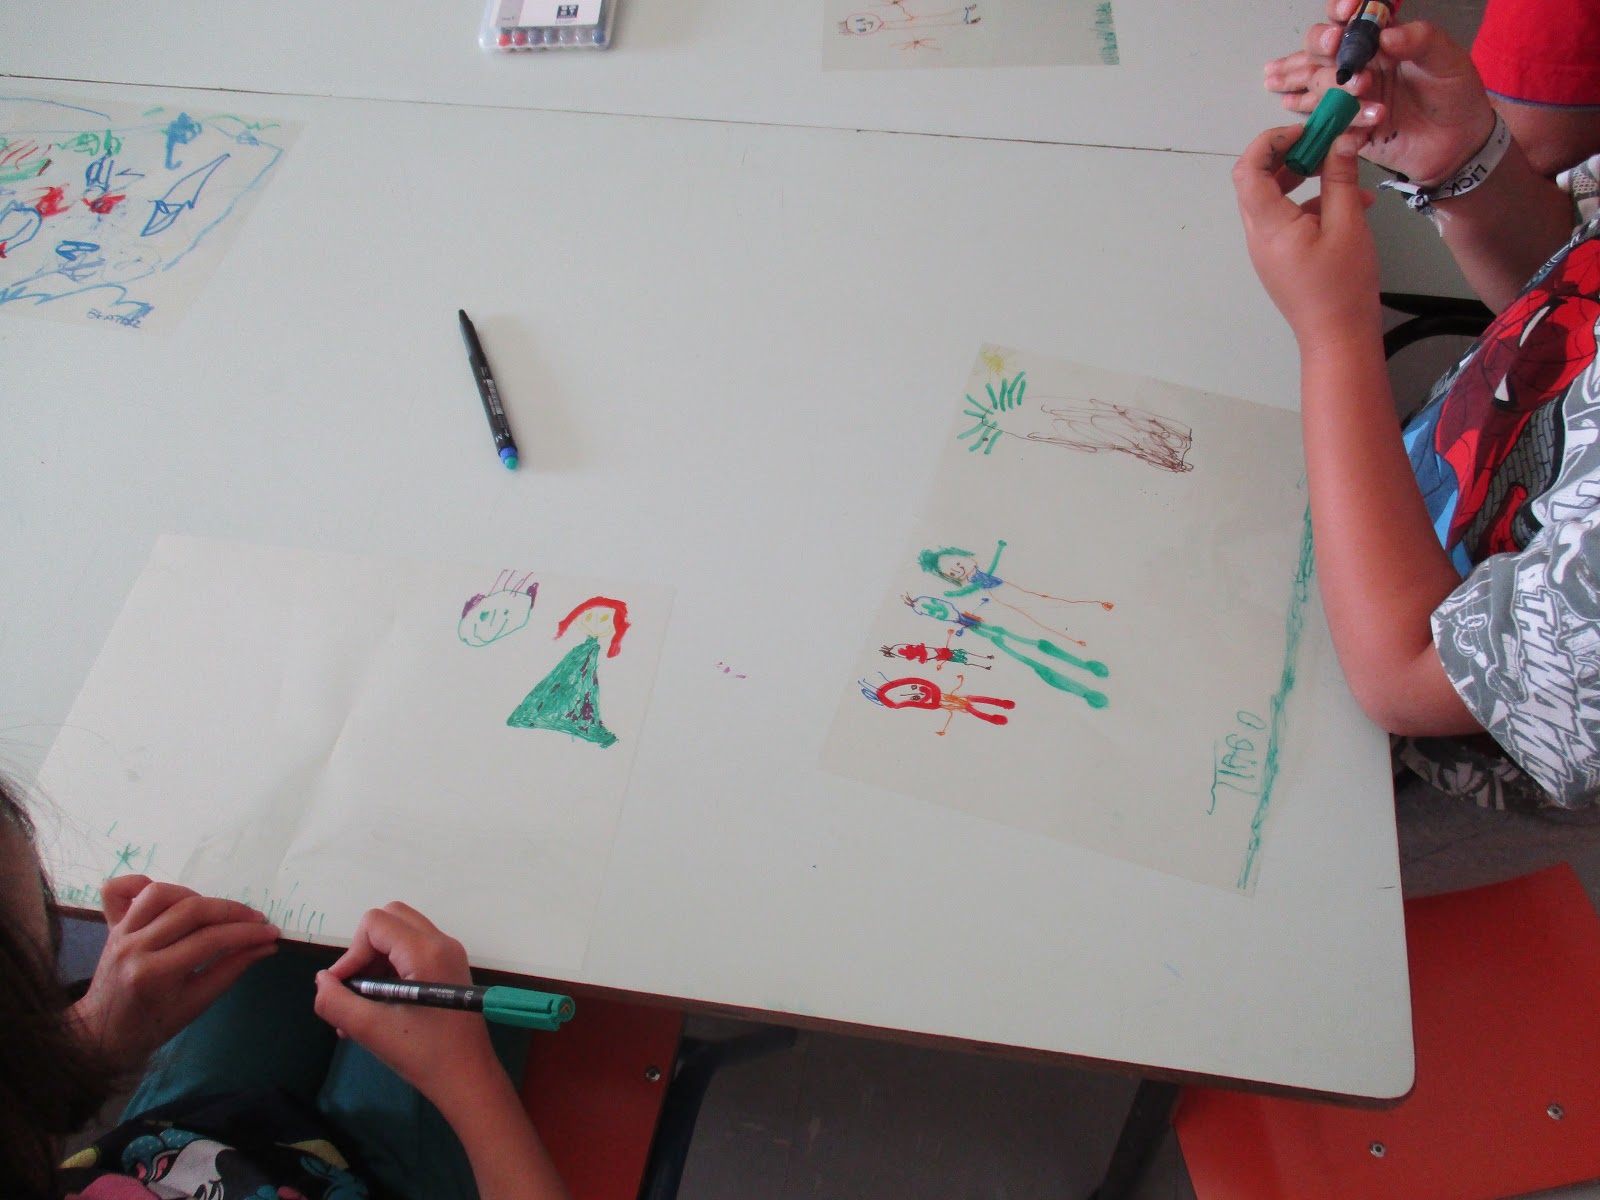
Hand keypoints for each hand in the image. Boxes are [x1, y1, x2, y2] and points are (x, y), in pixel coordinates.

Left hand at [70, 876, 279, 1068]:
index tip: (271, 932)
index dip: (247, 933)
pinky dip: (142, 883)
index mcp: (155, 974)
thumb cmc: (153, 1025)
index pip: (210, 940)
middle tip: (255, 920)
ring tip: (213, 912)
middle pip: (190, 911)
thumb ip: (231, 969)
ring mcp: (120, 933)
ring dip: (195, 896)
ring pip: (161, 893)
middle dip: (231, 911)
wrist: (102, 1034)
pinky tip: (167, 895)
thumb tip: (267, 944)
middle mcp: (134, 946)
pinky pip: (119, 890)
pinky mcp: (111, 925)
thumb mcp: (197, 1004)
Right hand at [313, 903, 501, 1108]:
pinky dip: (390, 971)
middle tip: (355, 990)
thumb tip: (321, 980)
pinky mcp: (450, 969)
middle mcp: (442, 943)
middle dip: (364, 951)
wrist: (469, 1079)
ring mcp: (449, 954)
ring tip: (360, 1008)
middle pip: (390, 919)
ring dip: (374, 963)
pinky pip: (412, 952)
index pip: (375, 923)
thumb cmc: (424, 1055)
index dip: (351, 952)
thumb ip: (336, 1002)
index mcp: (427, 951)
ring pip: (400, 936)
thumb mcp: (371, 1031)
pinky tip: (377, 1009)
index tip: (344, 988)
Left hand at [1232, 126, 1381, 351]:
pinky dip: (1313, 204)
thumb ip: (1341, 179)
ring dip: (1305, 178)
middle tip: (1325, 143)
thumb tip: (1342, 140)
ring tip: (1343, 171)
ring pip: (1275, 199)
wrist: (1338, 337)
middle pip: (1258, 180)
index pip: (1248, 169)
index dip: (1271, 142)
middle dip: (1290, 154)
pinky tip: (1352, 203)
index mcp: (1268, 225)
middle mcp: (1258, 235)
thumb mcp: (1349, 224)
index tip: (1307, 131)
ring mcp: (1267, 248)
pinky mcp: (1280, 257)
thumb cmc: (1343, 285)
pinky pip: (1288, 219)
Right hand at [1264, 0, 1495, 186]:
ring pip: (1315, 80)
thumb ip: (1421, 40)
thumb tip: (1386, 35)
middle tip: (1335, 47)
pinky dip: (1312, 113)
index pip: (1352, 16)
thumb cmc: (1455, 96)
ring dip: (1324, 82)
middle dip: (1321, 45)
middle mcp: (1360, 63)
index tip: (1347, 11)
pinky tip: (1290, 103)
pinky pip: (1321, 117)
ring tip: (1354, 89)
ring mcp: (1349, 94)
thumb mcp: (1448, 60)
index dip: (1341, 9)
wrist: (1456, 145)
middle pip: (1320, 47)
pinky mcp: (1345, 124)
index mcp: (1382, 40)